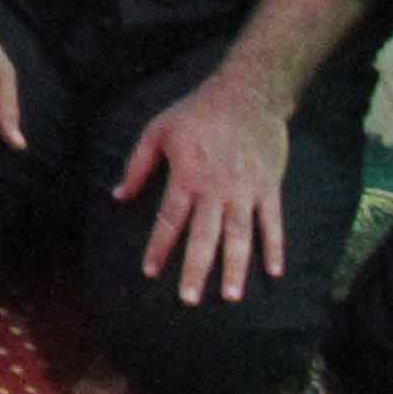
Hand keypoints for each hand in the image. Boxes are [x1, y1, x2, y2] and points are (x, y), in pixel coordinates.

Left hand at [117, 66, 298, 306]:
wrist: (247, 93)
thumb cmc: (196, 112)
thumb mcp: (156, 131)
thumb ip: (137, 165)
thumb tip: (118, 196)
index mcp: (187, 176)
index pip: (170, 220)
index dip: (159, 247)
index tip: (151, 272)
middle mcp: (217, 189)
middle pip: (205, 236)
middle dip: (196, 269)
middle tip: (189, 300)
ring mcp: (246, 190)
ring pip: (240, 236)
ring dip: (235, 266)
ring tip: (230, 296)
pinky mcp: (269, 187)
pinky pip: (273, 222)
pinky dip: (275, 246)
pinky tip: (274, 271)